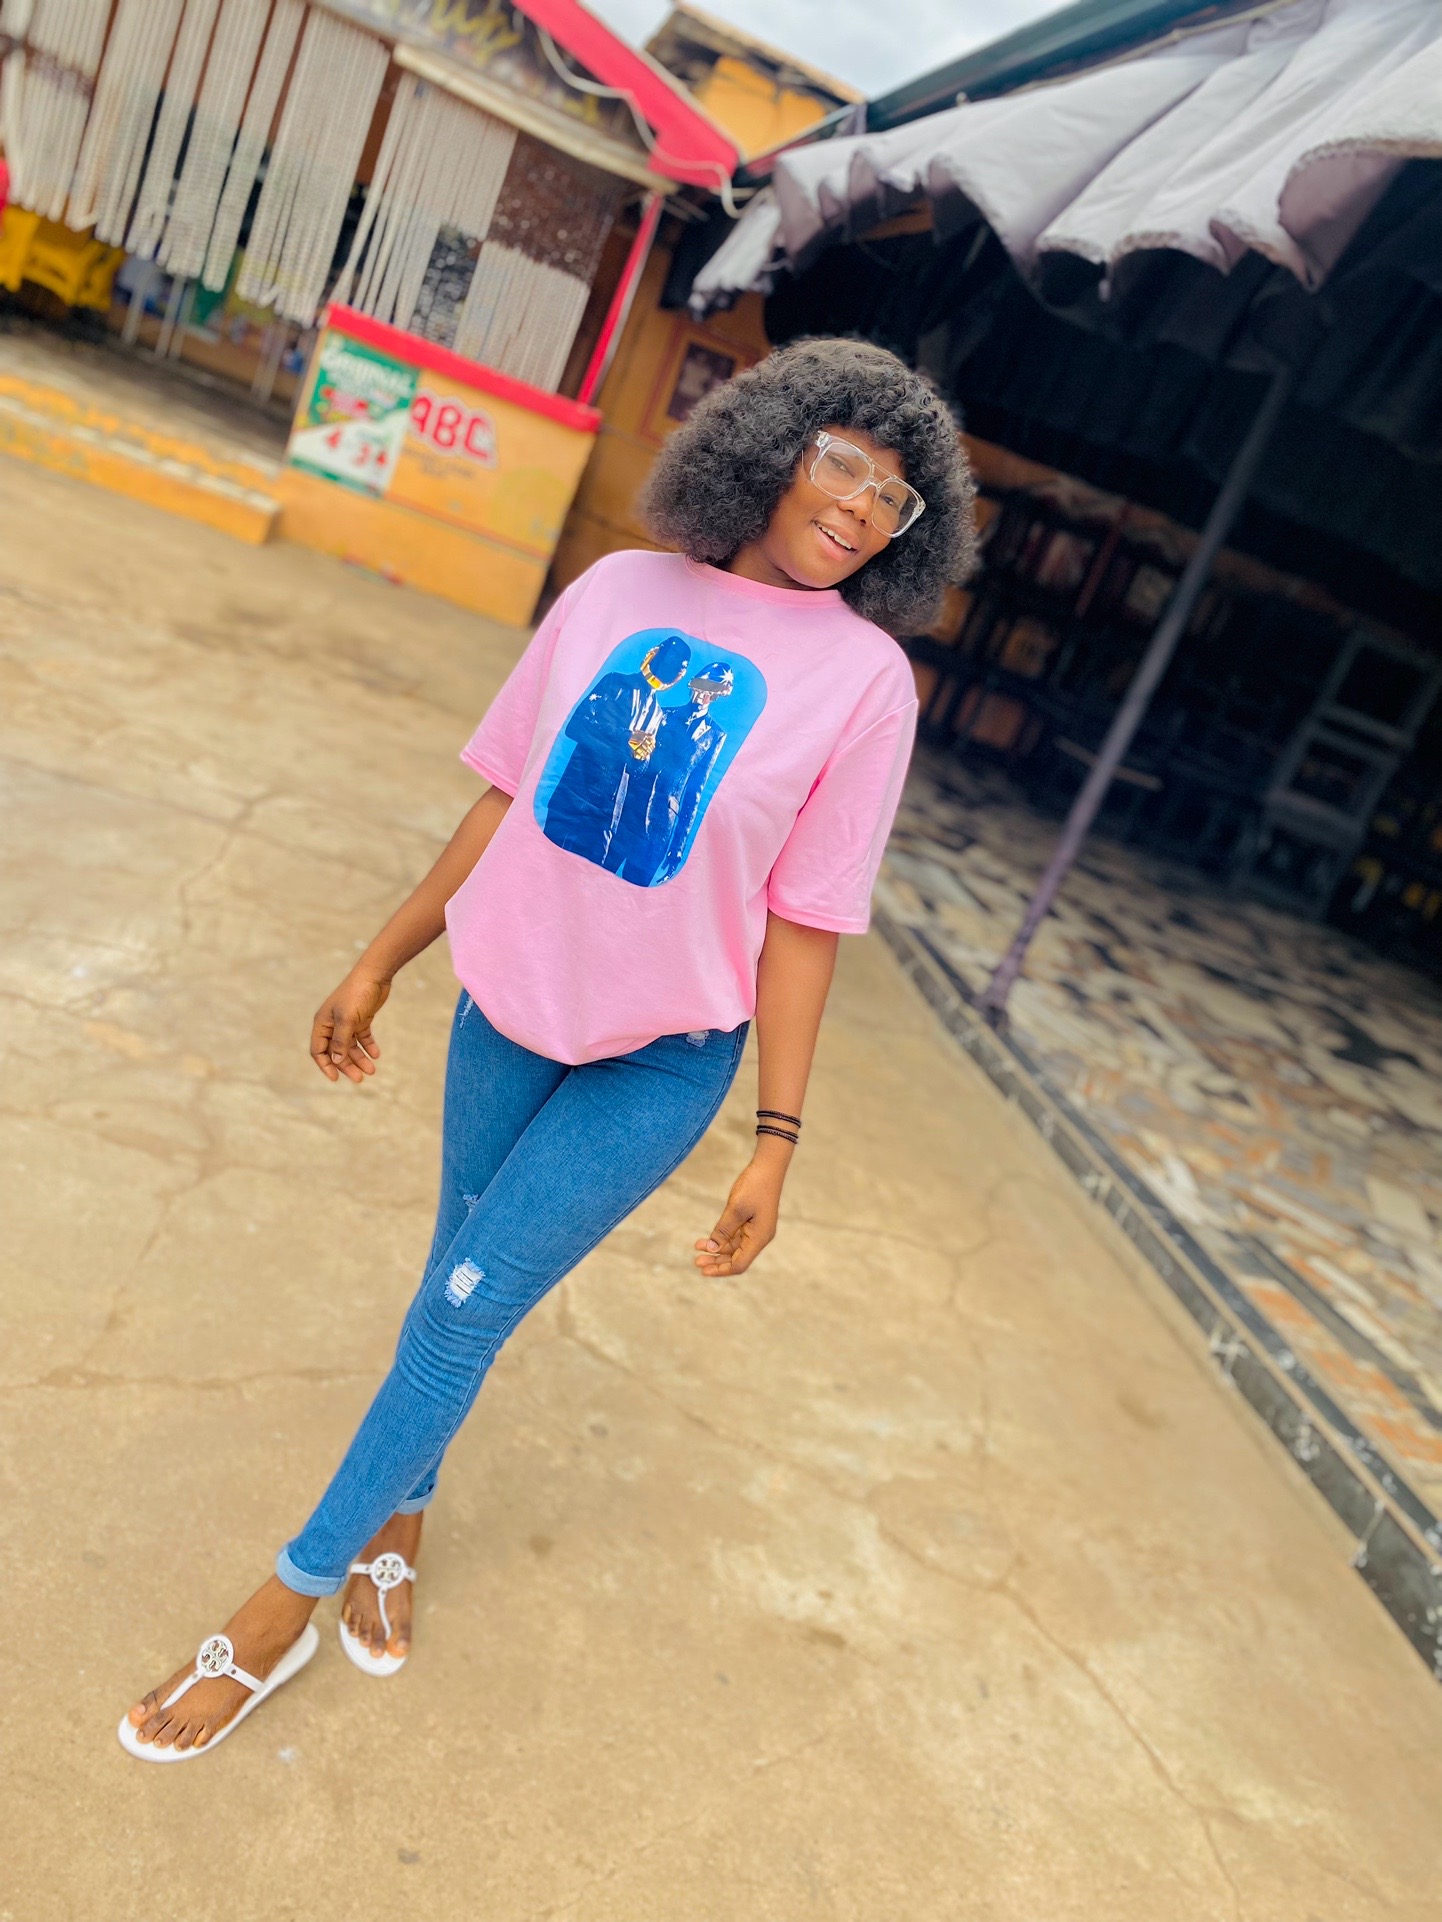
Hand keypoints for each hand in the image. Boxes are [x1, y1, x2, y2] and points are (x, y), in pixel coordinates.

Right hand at [310, 970, 389, 1082]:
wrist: (374, 975)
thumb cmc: (356, 995)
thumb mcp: (347, 1019)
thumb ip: (341, 1041)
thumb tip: (337, 1061)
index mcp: (323, 1023)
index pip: (319, 1050)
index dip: (326, 1065)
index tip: (336, 1079)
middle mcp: (332, 1024)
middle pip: (337, 1052)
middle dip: (347, 1066)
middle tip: (360, 1079)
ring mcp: (347, 1022)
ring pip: (351, 1047)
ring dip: (360, 1058)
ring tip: (372, 1070)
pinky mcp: (361, 1019)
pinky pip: (363, 1038)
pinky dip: (368, 1047)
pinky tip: (376, 1055)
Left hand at [694, 1153, 786, 1277]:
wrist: (768, 1167)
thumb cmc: (754, 1187)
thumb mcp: (734, 1209)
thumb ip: (722, 1231)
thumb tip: (711, 1249)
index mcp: (759, 1238)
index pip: (739, 1264)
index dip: (721, 1269)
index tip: (703, 1270)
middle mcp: (759, 1238)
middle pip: (737, 1258)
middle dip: (717, 1262)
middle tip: (696, 1262)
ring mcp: (756, 1230)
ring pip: (735, 1248)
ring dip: (717, 1250)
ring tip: (698, 1248)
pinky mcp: (752, 1222)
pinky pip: (736, 1236)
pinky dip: (722, 1238)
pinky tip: (706, 1239)